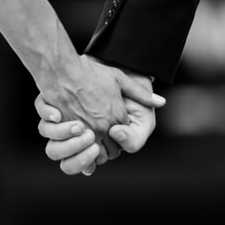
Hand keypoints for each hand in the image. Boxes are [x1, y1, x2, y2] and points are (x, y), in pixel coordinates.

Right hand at [38, 55, 158, 161]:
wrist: (62, 70)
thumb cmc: (90, 72)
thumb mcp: (119, 78)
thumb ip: (141, 93)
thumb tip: (162, 102)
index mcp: (117, 115)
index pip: (124, 138)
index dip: (121, 137)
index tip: (115, 133)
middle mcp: (103, 126)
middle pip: (112, 152)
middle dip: (110, 148)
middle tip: (105, 141)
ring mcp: (85, 130)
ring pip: (96, 154)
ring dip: (95, 151)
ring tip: (92, 142)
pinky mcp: (68, 131)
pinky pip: (78, 149)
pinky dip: (80, 147)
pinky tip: (78, 138)